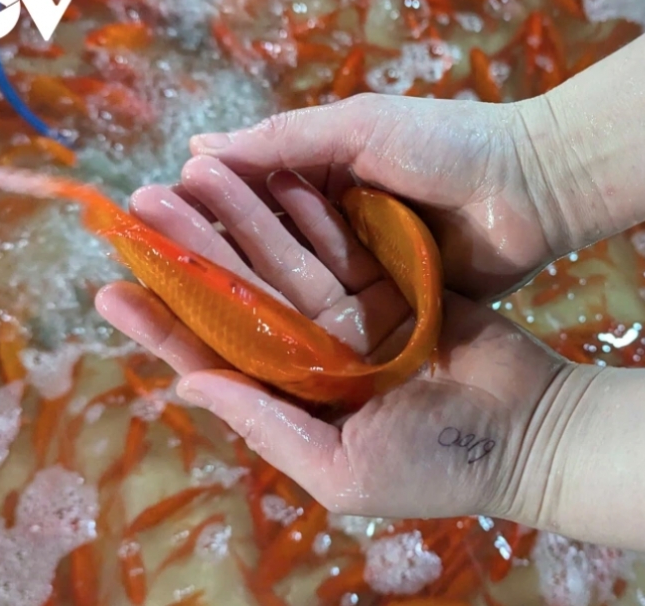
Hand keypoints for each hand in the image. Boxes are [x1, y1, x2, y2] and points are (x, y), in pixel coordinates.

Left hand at [95, 157, 577, 520]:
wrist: (533, 430)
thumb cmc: (438, 468)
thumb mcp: (345, 471)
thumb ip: (269, 426)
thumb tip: (190, 386)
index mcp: (293, 401)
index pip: (213, 357)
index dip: (162, 322)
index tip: (111, 287)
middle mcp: (313, 357)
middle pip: (239, 295)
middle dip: (192, 252)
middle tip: (142, 206)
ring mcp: (352, 318)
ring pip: (283, 260)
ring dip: (242, 218)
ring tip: (197, 173)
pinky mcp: (392, 286)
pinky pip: (340, 241)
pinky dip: (308, 210)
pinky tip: (272, 175)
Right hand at [182, 93, 573, 300]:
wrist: (536, 189)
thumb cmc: (449, 144)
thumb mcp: (362, 127)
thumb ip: (285, 141)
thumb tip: (197, 149)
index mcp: (323, 176)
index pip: (246, 198)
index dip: (200, 212)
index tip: (145, 225)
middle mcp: (335, 228)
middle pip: (261, 251)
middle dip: (207, 261)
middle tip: (147, 277)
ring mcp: (364, 274)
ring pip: (293, 294)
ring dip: (244, 305)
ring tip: (182, 324)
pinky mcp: (393, 314)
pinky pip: (339, 328)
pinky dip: (301, 338)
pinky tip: (252, 357)